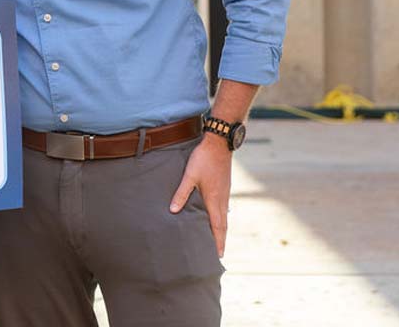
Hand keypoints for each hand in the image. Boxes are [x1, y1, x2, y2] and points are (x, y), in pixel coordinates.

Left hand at [169, 137, 231, 256]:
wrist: (219, 143)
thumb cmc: (204, 159)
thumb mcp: (190, 175)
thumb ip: (181, 193)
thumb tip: (173, 211)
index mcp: (214, 200)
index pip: (217, 227)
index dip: (218, 241)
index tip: (219, 255)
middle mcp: (222, 199)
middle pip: (223, 225)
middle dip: (221, 240)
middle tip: (219, 254)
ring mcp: (225, 193)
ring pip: (224, 216)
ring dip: (221, 229)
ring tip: (218, 239)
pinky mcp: (225, 187)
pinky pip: (224, 208)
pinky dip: (222, 218)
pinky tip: (217, 217)